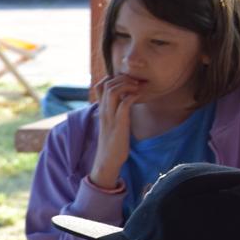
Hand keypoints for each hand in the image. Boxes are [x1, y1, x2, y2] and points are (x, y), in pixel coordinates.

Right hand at [89, 73, 141, 189]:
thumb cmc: (112, 143)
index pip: (100, 86)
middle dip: (123, 78)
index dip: (112, 78)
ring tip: (138, 88)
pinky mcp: (119, 124)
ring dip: (128, 85)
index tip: (126, 81)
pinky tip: (140, 98)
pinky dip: (133, 96)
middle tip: (136, 83)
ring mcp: (110, 117)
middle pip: (107, 84)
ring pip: (114, 91)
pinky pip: (125, 103)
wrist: (107, 161)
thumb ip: (115, 112)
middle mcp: (104, 111)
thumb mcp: (111, 124)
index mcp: (102, 110)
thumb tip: (125, 103)